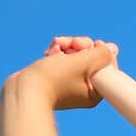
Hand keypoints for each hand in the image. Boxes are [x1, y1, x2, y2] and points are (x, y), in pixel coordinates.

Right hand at [4, 42, 118, 111]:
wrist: (23, 90)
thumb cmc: (54, 79)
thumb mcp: (83, 62)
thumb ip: (101, 54)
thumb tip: (112, 49)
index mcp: (95, 92)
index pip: (106, 66)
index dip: (99, 51)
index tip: (92, 46)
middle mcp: (84, 90)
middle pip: (90, 59)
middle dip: (80, 46)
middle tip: (72, 43)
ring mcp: (69, 84)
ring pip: (75, 56)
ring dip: (66, 47)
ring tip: (55, 47)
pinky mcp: (56, 78)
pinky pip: (62, 60)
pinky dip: (57, 53)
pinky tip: (49, 52)